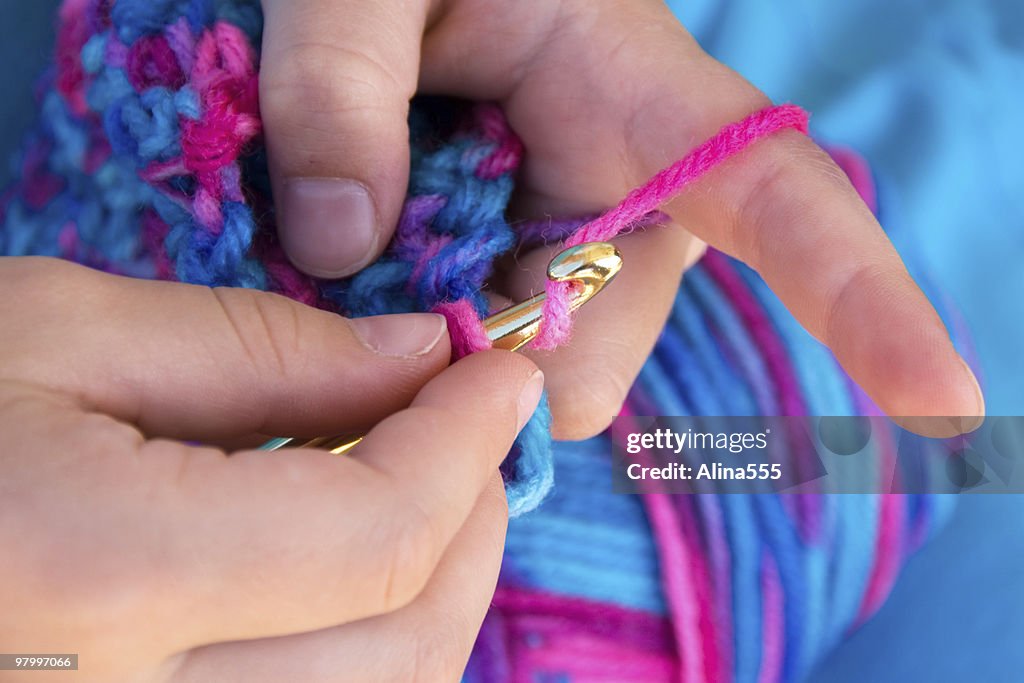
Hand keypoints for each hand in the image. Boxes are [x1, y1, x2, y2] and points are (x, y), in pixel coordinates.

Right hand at [0, 257, 542, 681]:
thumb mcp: (55, 335)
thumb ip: (259, 349)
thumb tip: (417, 358)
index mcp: (94, 581)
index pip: (379, 535)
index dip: (466, 442)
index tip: (499, 369)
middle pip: (405, 647)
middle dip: (471, 522)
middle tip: (471, 426)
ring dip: (433, 593)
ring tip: (419, 490)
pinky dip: (367, 649)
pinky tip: (345, 573)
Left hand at [260, 0, 983, 437]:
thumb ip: (340, 88)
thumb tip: (341, 244)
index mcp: (635, 98)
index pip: (776, 195)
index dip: (867, 301)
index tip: (946, 402)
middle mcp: (623, 191)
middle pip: (608, 338)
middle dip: (502, 354)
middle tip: (376, 287)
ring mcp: (567, 240)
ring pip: (538, 365)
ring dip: (445, 350)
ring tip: (358, 258)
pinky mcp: (512, 268)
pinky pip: (484, 354)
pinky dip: (421, 345)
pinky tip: (367, 287)